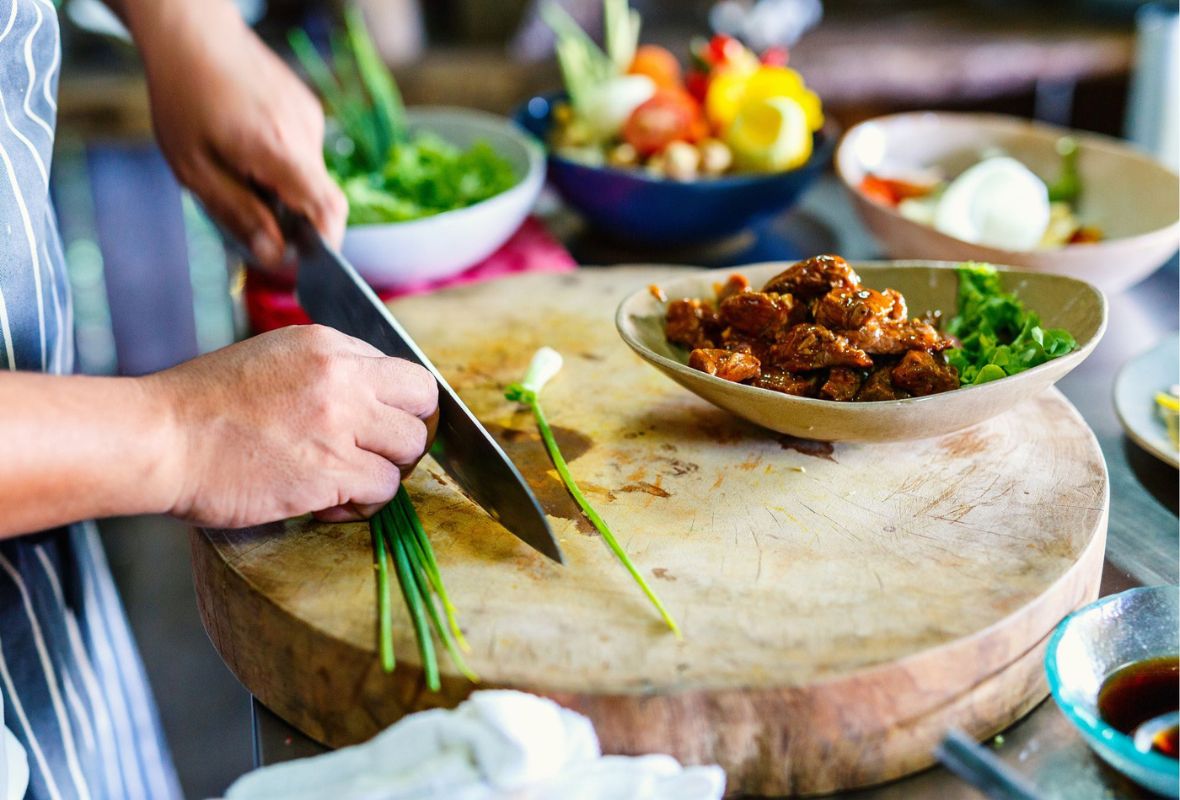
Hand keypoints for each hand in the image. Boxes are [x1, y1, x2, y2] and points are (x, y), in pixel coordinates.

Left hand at [134, 1, 345, 268]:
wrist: (192, 33)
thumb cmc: (183, 98)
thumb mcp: (195, 170)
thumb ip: (239, 214)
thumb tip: (273, 257)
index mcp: (278, 150)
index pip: (328, 208)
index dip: (328, 244)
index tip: (308, 263)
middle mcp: (304, 133)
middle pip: (317, 198)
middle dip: (290, 218)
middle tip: (249, 215)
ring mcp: (309, 118)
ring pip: (308, 176)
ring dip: (281, 188)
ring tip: (238, 170)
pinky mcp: (306, 108)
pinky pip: (302, 152)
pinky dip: (281, 164)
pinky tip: (247, 147)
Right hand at [146, 325, 437, 527]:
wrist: (159, 438)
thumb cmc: (202, 406)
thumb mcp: (272, 358)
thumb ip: (327, 370)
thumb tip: (370, 397)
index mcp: (328, 345)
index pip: (406, 372)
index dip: (399, 406)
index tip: (380, 426)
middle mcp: (343, 378)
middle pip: (423, 407)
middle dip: (404, 435)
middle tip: (373, 455)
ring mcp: (340, 424)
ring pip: (409, 451)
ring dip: (384, 472)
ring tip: (344, 481)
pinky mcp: (331, 471)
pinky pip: (383, 490)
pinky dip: (362, 503)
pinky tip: (327, 502)